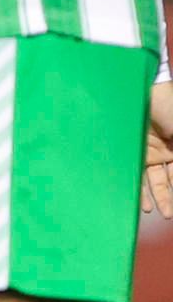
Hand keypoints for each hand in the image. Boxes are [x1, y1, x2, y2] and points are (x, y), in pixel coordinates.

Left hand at [145, 80, 172, 217]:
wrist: (141, 86)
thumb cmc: (168, 105)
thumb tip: (172, 167)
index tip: (172, 208)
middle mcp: (167, 151)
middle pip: (168, 180)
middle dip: (168, 198)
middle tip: (167, 215)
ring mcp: (149, 150)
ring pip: (153, 179)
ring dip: (154, 196)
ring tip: (154, 211)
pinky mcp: (132, 148)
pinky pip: (135, 170)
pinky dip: (137, 186)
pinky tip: (139, 201)